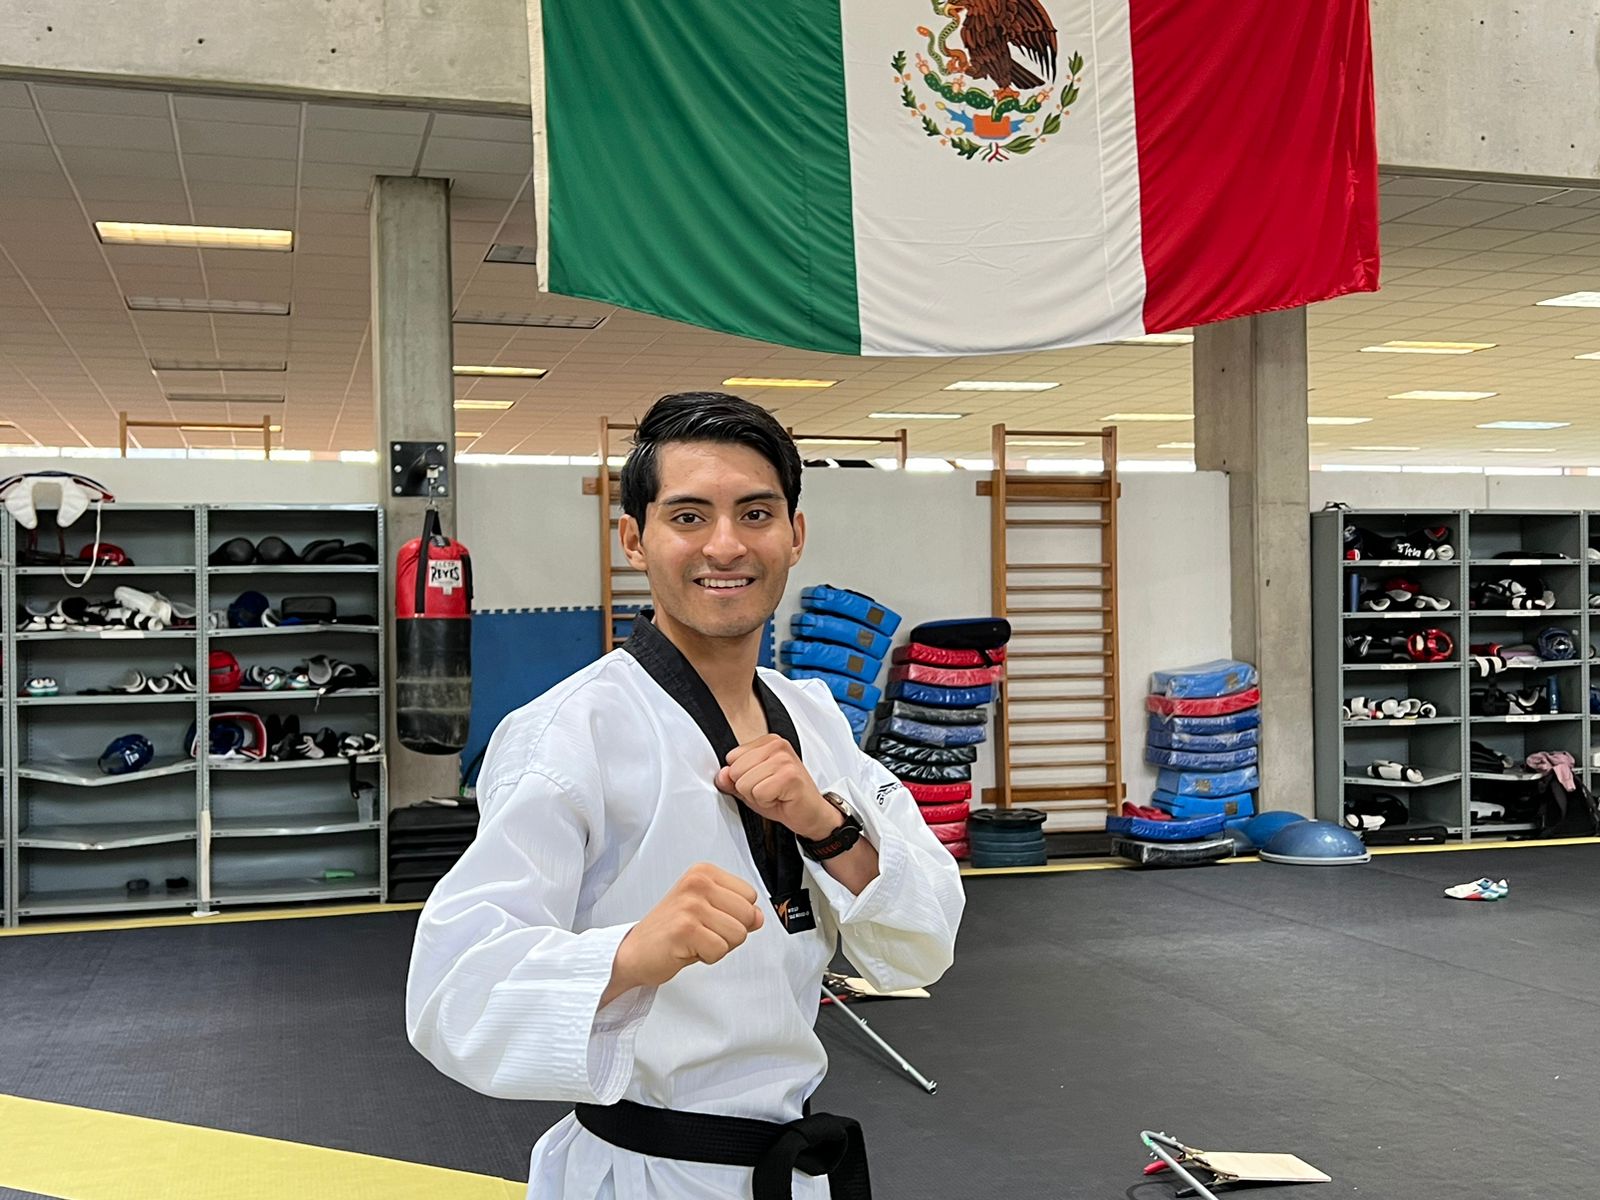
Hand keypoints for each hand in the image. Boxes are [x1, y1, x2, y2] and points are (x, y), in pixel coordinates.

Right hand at [611, 864, 763, 991]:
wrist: (633, 952)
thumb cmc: (669, 931)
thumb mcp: (706, 911)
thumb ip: (735, 910)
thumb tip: (759, 917)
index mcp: (703, 872)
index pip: (750, 896)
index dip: (735, 916)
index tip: (709, 918)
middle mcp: (697, 883)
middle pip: (748, 915)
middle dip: (730, 933)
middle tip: (702, 933)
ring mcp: (691, 905)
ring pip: (738, 934)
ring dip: (718, 946)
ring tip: (694, 940)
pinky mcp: (685, 928)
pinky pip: (720, 950)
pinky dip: (707, 957)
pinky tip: (687, 949)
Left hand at [714, 734, 842, 840]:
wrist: (811, 814)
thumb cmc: (784, 798)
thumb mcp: (751, 787)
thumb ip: (733, 780)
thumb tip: (721, 775)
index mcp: (768, 742)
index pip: (731, 757)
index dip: (742, 777)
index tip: (762, 782)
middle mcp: (777, 745)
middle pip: (735, 770)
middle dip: (748, 788)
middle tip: (769, 791)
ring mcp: (784, 759)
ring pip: (745, 783)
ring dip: (757, 796)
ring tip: (775, 794)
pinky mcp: (789, 776)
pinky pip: (758, 792)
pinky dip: (766, 802)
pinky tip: (781, 799)